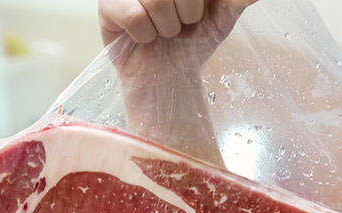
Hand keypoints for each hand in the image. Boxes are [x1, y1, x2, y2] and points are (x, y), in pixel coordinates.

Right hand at [100, 0, 258, 44]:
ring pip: (156, 0)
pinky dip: (145, 35)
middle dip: (188, 13)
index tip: (198, 16)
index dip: (196, 5)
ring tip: (163, 31)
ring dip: (167, 27)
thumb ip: (234, 0)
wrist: (168, 75)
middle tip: (182, 24)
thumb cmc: (192, 41)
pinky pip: (135, 16)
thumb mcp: (221, 19)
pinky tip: (144, 36)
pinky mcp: (108, 4)